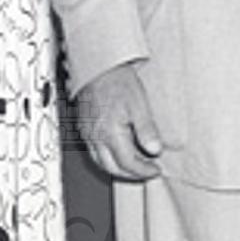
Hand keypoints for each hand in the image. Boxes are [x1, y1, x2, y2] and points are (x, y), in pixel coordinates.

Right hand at [77, 62, 163, 180]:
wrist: (98, 65)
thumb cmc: (117, 80)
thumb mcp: (139, 104)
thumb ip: (146, 130)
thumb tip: (154, 150)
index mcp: (109, 134)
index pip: (127, 163)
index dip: (143, 170)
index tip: (155, 169)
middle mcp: (95, 137)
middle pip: (112, 168)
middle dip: (131, 174)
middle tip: (146, 172)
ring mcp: (87, 134)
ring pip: (101, 162)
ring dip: (118, 168)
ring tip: (135, 164)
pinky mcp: (84, 128)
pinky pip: (94, 152)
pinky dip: (108, 158)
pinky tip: (118, 151)